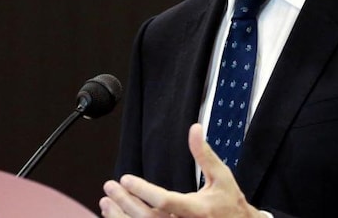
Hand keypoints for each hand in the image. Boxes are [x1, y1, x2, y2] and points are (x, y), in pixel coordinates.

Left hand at [99, 123, 264, 217]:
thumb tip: (194, 129)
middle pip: (148, 217)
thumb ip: (204, 154)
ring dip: (122, 217)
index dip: (143, 191)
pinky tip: (117, 215)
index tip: (126, 179)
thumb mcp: (221, 176)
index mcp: (197, 210)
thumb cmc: (231, 204)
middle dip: (125, 203)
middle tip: (110, 187)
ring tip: (106, 202)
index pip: (165, 201)